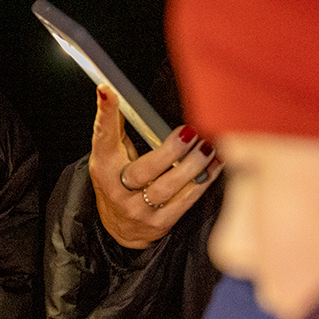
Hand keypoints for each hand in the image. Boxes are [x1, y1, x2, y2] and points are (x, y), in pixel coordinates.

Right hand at [87, 87, 219, 249]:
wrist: (121, 227)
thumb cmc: (119, 181)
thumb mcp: (112, 155)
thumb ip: (116, 126)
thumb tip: (115, 91)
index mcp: (104, 166)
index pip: (103, 136)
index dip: (105, 113)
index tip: (108, 91)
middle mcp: (117, 190)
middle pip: (145, 169)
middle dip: (172, 149)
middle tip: (191, 132)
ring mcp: (138, 210)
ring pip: (169, 186)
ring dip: (193, 165)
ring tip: (208, 146)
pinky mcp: (159, 223)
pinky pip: (185, 200)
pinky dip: (203, 181)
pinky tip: (215, 165)